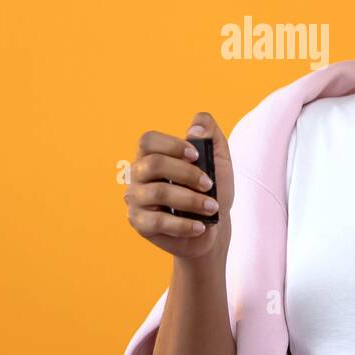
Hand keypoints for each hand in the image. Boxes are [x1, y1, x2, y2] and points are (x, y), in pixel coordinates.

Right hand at [124, 112, 234, 260]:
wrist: (213, 227)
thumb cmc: (211, 190)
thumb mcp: (218, 159)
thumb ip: (210, 134)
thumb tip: (196, 127)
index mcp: (152, 154)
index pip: (149, 140)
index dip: (172, 144)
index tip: (196, 155)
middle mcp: (138, 174)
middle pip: (154, 164)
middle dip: (187, 173)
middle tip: (209, 185)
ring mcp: (136, 198)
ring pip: (158, 193)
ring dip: (190, 200)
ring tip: (212, 208)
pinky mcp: (139, 222)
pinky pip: (158, 221)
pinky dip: (183, 224)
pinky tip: (200, 226)